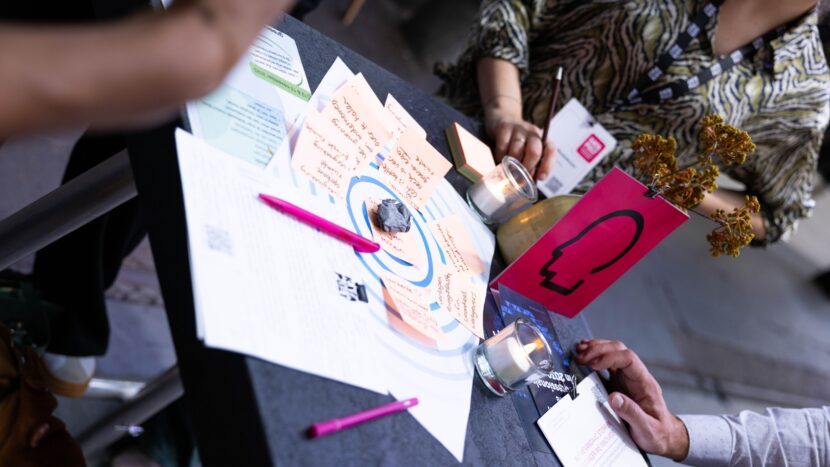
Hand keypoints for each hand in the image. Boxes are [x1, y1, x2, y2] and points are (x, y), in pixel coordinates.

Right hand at [484, 111, 555, 180]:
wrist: (503, 119)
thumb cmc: (519, 142)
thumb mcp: (528, 150)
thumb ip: (532, 164)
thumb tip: (530, 181)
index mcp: (543, 139)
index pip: (551, 151)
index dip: (547, 165)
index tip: (540, 178)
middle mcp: (533, 133)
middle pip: (534, 152)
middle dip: (527, 167)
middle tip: (520, 177)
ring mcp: (519, 129)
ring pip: (516, 151)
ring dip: (512, 165)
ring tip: (508, 171)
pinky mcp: (504, 128)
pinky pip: (502, 147)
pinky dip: (500, 157)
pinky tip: (500, 160)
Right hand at [574, 339, 689, 460]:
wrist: (663, 436)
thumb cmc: (657, 433)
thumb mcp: (647, 429)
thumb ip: (632, 413)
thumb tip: (613, 397)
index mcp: (645, 383)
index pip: (629, 359)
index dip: (609, 357)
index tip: (592, 365)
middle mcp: (636, 376)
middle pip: (619, 350)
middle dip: (599, 350)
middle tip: (580, 357)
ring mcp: (627, 377)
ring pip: (613, 352)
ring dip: (596, 349)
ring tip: (579, 351)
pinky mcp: (619, 382)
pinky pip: (608, 362)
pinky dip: (596, 356)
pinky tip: (586, 354)